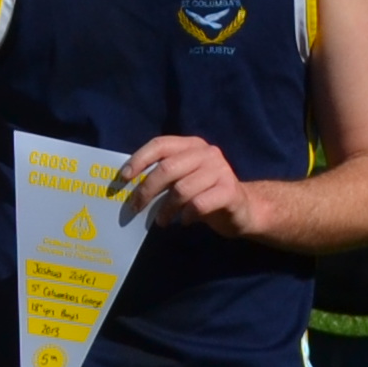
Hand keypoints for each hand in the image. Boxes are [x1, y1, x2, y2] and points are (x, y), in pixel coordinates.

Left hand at [125, 133, 259, 235]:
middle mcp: (206, 153)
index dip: (139, 159)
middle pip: (167, 168)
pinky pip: (198, 204)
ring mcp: (220, 170)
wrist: (244, 209)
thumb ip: (163, 176)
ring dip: (165, 209)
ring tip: (161, 221)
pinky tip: (184, 221)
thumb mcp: (183, 179)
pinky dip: (186, 215)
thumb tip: (129, 186)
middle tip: (135, 208)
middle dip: (146, 190)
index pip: (160, 145)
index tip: (123, 178)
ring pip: (181, 189)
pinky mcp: (229, 191)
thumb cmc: (204, 193)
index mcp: (191, 144)